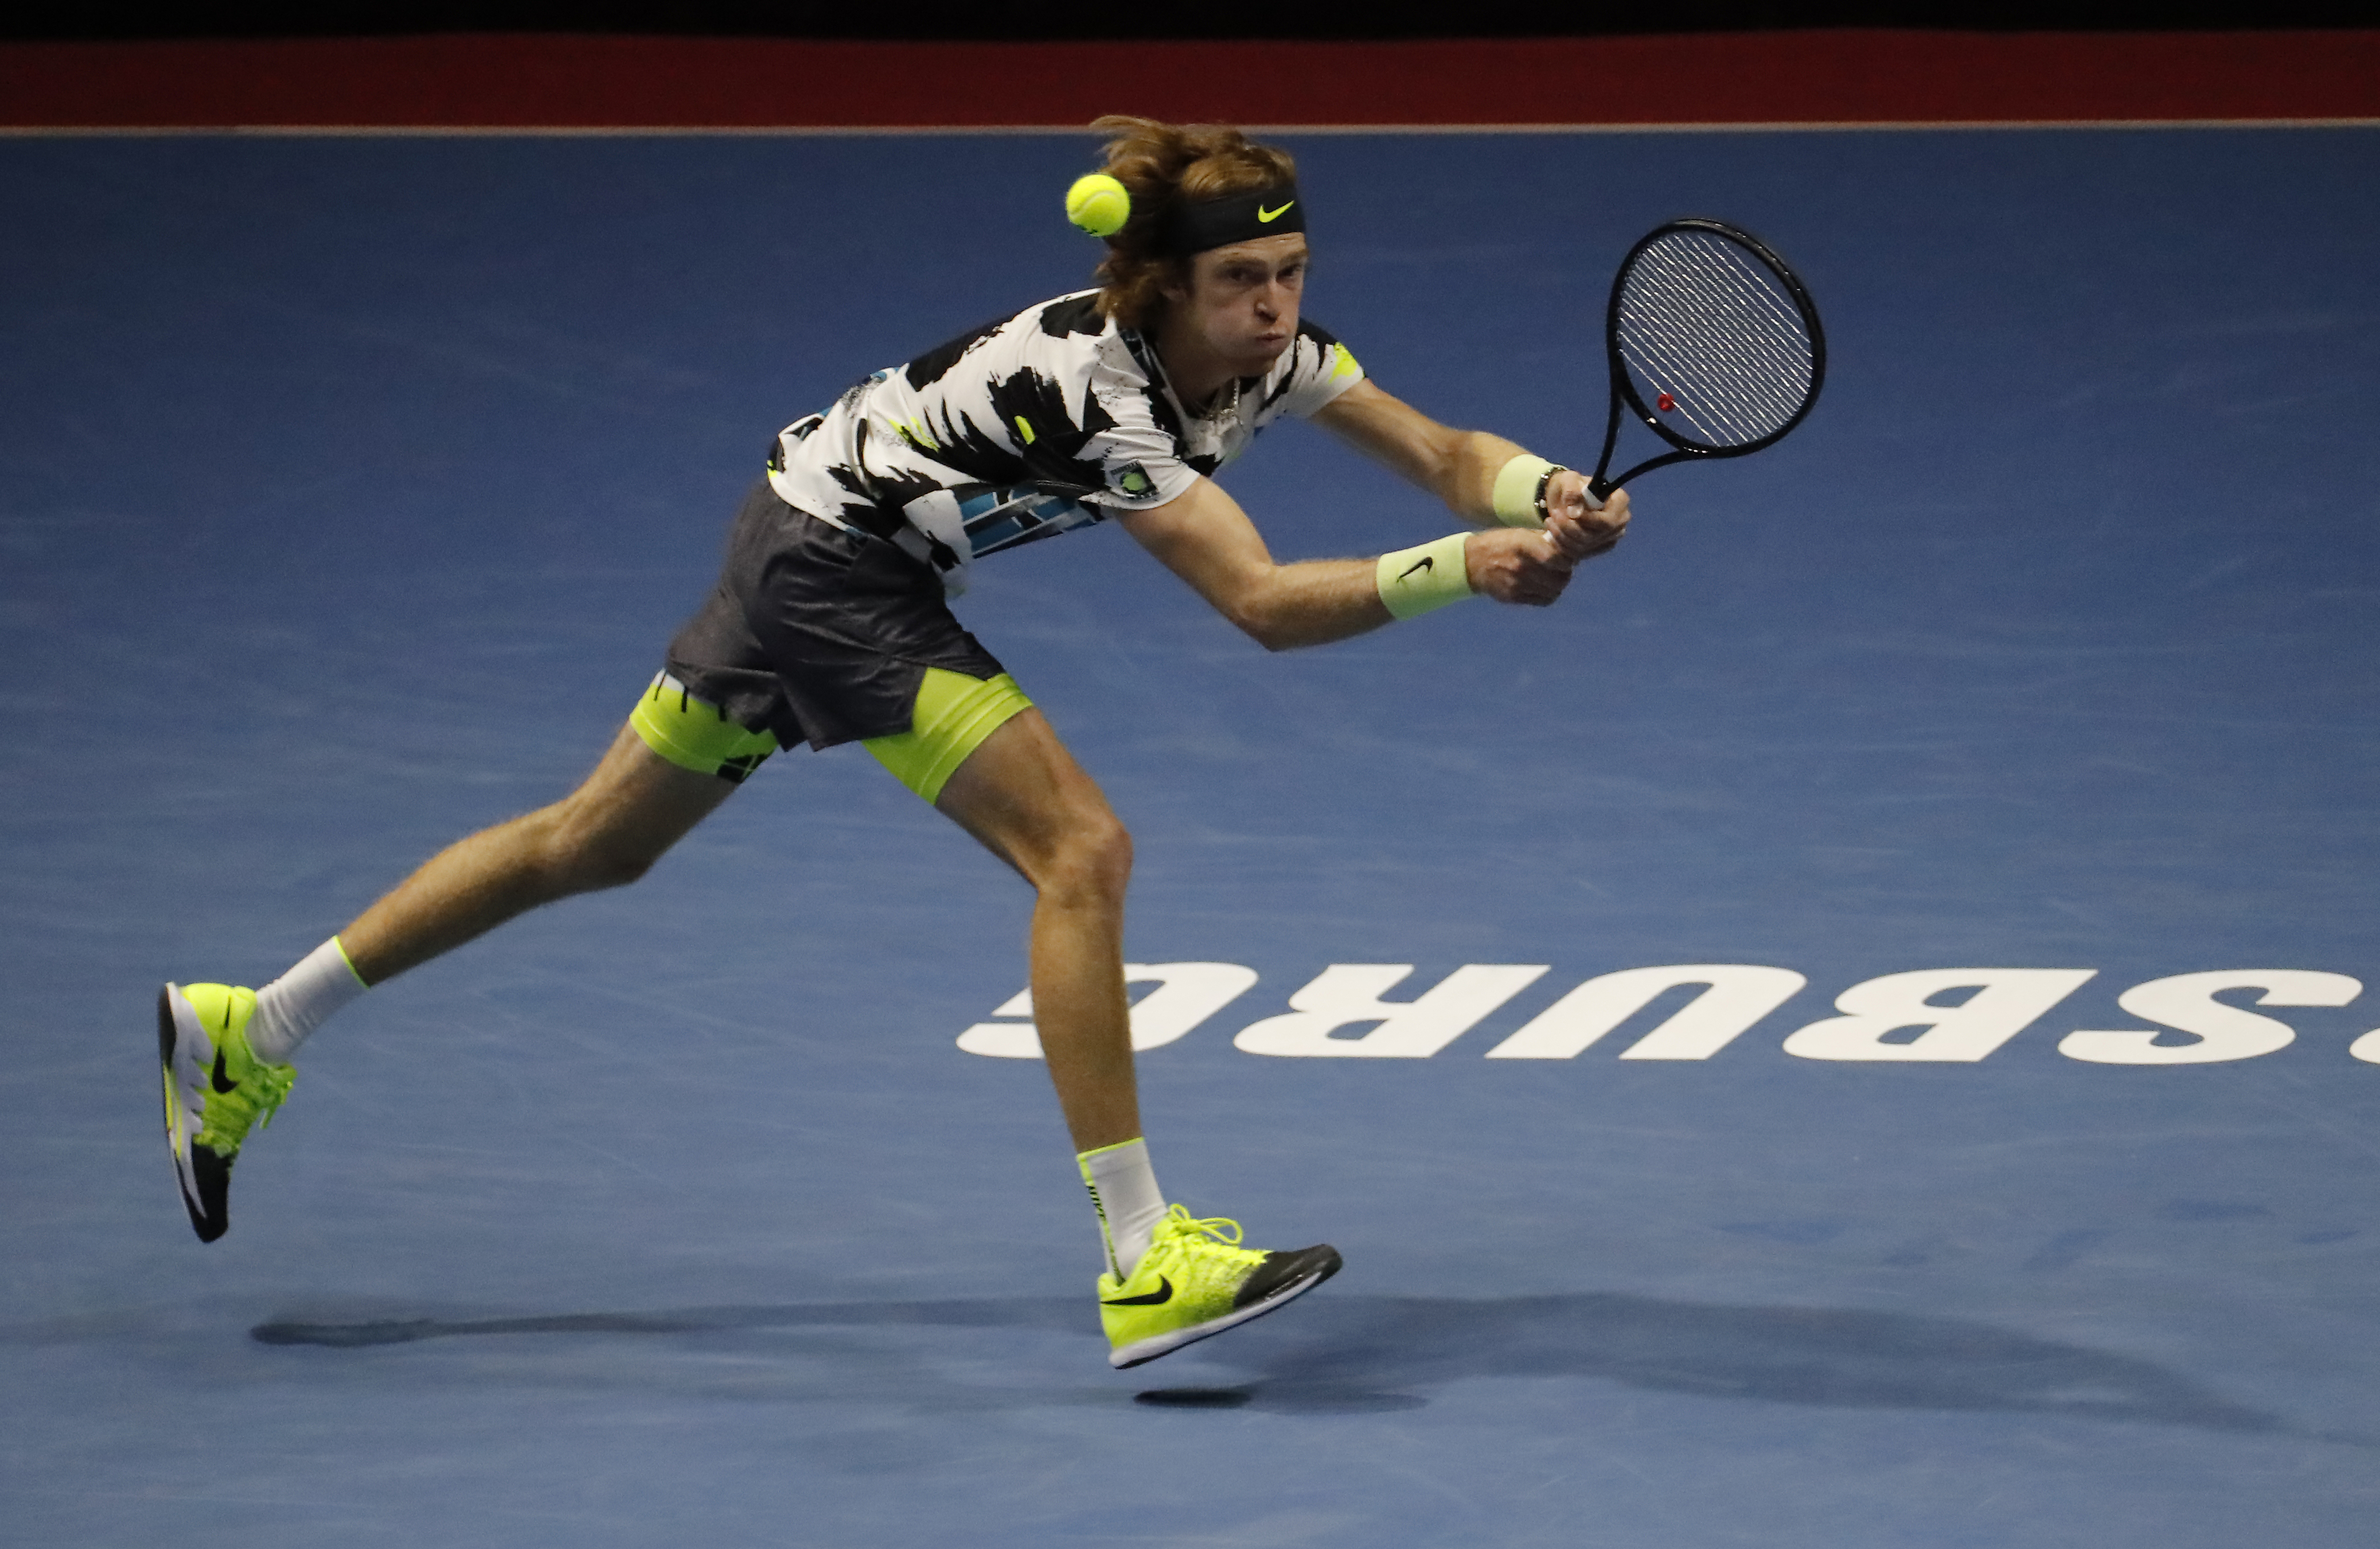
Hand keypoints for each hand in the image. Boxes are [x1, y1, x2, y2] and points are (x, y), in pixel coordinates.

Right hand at [1464, 527, 1579, 606]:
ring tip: (1555, 579)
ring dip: (1558, 585)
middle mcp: (1521, 566)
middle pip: (1558, 578)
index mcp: (1523, 546)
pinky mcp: (1513, 597)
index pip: (1557, 559)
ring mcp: (1517, 584)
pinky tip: (1545, 587)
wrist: (1472, 562)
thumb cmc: (1500, 544)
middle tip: (1563, 570)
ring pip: (1553, 591)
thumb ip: (1543, 541)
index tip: (1567, 558)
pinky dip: (1549, 595)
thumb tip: (1568, 550)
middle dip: (1565, 574)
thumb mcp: (1520, 534)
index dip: (1567, 560)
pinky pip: (1542, 600)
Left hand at [1540, 473, 1629, 563]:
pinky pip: (1578, 553)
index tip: (1568, 512)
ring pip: (1585, 545)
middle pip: (1596, 535)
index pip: (1609, 519)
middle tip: (1553, 514)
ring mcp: (1609, 538)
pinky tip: (1553, 532)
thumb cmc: (1571, 486)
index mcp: (1620, 501)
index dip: (1589, 520)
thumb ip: (1572, 490)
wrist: (1564, 500)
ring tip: (1550, 520)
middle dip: (1570, 527)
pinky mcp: (1596, 549)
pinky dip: (1562, 544)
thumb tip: (1574, 511)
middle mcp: (1619, 522)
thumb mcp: (1569, 480)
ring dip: (1562, 534)